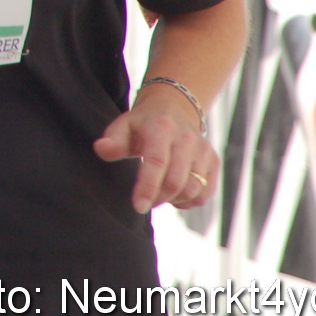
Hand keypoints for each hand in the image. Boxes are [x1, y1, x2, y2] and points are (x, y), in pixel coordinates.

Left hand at [94, 85, 219, 213]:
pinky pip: (205, 193)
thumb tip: (102, 148)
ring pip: (192, 190)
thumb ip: (113, 140)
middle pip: (176, 181)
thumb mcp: (124, 126)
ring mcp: (203, 150)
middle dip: (158, 198)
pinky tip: (175, 193)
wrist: (174, 108)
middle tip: (145, 200)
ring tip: (159, 193)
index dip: (148, 187)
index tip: (138, 207)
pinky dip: (189, 201)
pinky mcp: (213, 161)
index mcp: (161, 128)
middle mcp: (187, 138)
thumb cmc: (143, 123)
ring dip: (173, 200)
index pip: (157, 162)